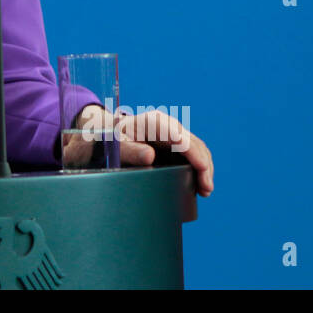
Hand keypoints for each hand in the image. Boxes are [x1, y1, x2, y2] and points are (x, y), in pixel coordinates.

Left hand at [71, 105, 214, 196]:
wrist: (107, 136)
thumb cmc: (111, 141)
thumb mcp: (117, 146)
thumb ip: (131, 151)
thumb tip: (150, 157)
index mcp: (154, 122)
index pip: (181, 138)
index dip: (194, 154)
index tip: (201, 170)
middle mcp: (168, 125)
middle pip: (194, 143)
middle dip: (203, 166)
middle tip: (205, 189)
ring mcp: (173, 133)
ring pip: (198, 148)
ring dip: (205, 168)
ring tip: (205, 190)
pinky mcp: (175, 143)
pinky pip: (193, 152)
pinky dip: (200, 166)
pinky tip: (200, 182)